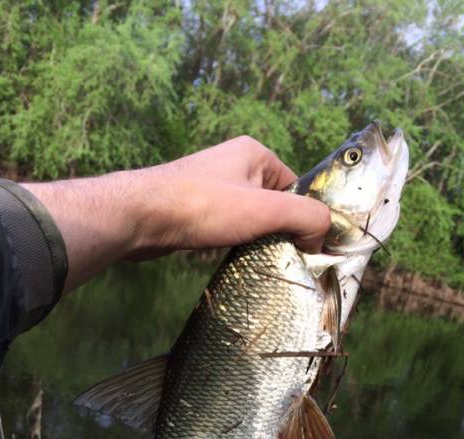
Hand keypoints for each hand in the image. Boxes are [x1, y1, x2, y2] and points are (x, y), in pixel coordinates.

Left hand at [22, 137, 330, 292]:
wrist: (140, 216)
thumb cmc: (204, 206)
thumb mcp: (266, 210)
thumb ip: (305, 217)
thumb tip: (323, 234)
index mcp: (255, 154)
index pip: (296, 187)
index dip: (304, 217)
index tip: (306, 247)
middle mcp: (234, 164)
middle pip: (275, 204)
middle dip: (279, 231)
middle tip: (282, 257)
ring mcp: (213, 186)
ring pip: (251, 219)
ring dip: (255, 240)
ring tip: (255, 259)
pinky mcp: (195, 209)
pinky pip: (228, 227)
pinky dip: (233, 243)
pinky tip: (230, 257)